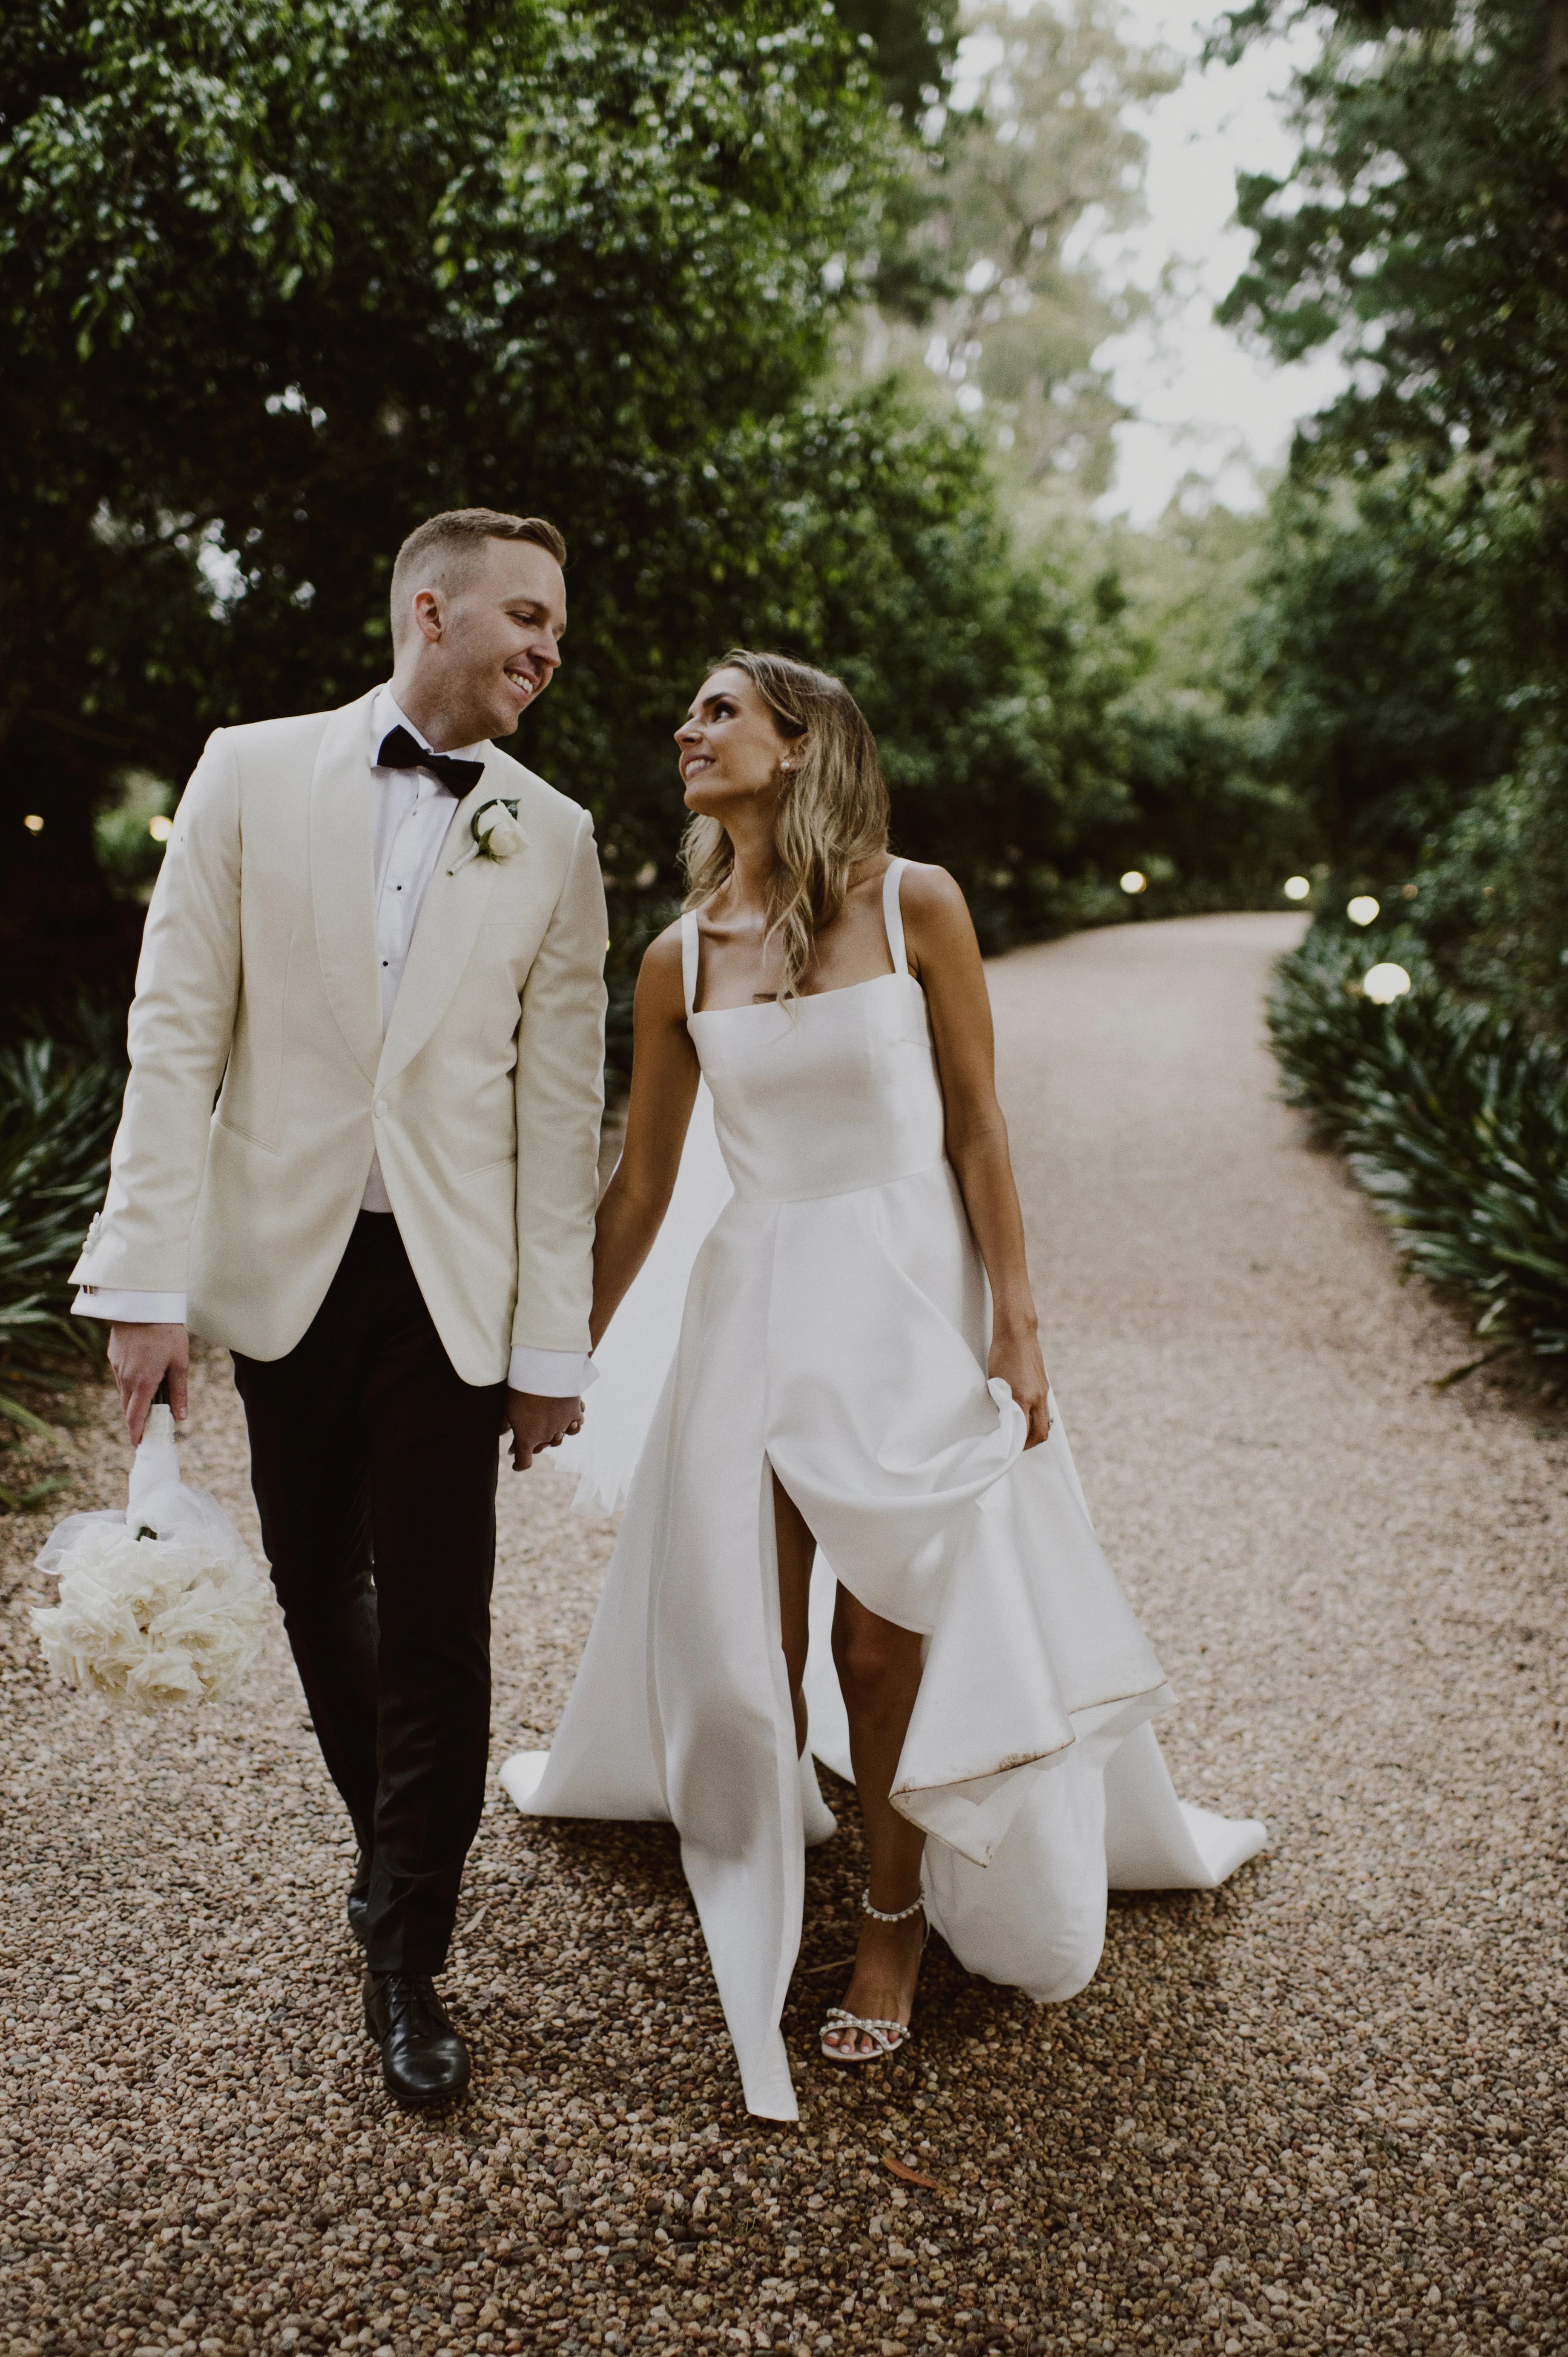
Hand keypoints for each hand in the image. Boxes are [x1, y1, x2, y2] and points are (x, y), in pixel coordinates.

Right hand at [107, 1322, 189, 1445]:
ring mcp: (117, 1367)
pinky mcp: (113, 1356)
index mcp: (143, 1383)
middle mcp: (126, 1378)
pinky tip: (141, 1379)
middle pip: (127, 1408)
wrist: (143, 1303)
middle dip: (135, 1421)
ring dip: (133, 1402)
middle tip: (145, 1430)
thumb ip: (179, 1391)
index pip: (135, 1417)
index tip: (139, 1445)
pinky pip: (120, 1377)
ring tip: (146, 1406)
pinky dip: (129, 1385)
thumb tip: (181, 1417)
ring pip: (123, 1393)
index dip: (136, 1433)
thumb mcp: (180, 1363)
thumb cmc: (167, 1332)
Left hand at [503, 1389, 583, 1471]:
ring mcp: (563, 1426)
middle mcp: (547, 1437)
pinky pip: (577, 1423)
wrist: (545, 1370)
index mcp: (527, 1439)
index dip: (519, 1465)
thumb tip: (502, 1433)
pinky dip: (572, 1422)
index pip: (524, 1462)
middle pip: (542, 1447)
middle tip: (530, 1433)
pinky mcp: (575, 1413)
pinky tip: (569, 1417)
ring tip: (552, 1426)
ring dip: (554, 1435)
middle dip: (535, 1443)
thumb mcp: (507, 1407)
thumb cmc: (521, 1389)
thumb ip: (504, 1424)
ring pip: (560, 1438)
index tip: (516, 1464)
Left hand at [988, 1325, 1050, 1448]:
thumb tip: (1006, 1418)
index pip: (1025, 1432)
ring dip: (1035, 1429)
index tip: (1010, 1450)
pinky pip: (1044, 1407)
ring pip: (1045, 1420)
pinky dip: (1036, 1415)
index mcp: (1023, 1398)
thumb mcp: (996, 1383)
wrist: (1017, 1332)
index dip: (1019, 1445)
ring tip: (1021, 1432)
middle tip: (1018, 1446)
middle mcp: (1037, 1397)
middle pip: (1042, 1432)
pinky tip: (1025, 1413)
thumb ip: (1003, 1403)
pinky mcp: (1045, 1384)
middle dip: (1031, 1444)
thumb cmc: (1001, 1354)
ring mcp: (1043, 1391)